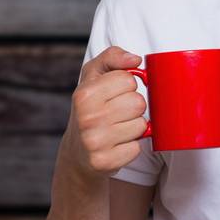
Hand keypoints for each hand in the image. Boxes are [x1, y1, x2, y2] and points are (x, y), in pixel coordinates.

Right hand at [64, 46, 147, 180]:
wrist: (77, 152)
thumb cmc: (90, 107)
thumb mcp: (93, 76)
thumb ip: (112, 57)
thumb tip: (134, 59)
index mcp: (85, 95)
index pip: (130, 80)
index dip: (126, 86)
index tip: (114, 94)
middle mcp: (88, 118)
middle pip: (139, 102)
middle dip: (133, 107)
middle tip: (116, 114)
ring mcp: (95, 142)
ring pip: (141, 125)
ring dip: (133, 127)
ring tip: (116, 129)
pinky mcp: (106, 161)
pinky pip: (137, 147)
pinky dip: (131, 146)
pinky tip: (116, 145)